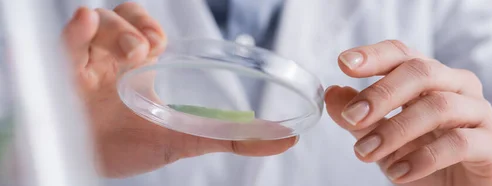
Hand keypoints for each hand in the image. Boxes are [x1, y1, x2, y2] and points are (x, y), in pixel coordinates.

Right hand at [62, 3, 295, 177]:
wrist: (87, 167)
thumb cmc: (129, 146)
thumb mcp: (183, 139)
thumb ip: (232, 137)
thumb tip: (285, 139)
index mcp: (138, 66)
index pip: (145, 29)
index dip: (150, 27)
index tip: (162, 45)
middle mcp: (111, 58)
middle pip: (121, 17)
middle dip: (135, 26)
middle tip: (148, 50)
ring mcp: (85, 63)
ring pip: (95, 22)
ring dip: (114, 31)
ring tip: (132, 55)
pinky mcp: (59, 75)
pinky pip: (64, 41)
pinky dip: (75, 30)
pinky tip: (83, 23)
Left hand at [325, 40, 491, 185]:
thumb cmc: (427, 156)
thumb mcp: (386, 138)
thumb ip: (361, 118)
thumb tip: (332, 94)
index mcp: (431, 77)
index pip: (402, 54)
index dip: (373, 55)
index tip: (344, 64)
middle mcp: (457, 86)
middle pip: (421, 72)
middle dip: (381, 94)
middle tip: (351, 118)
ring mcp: (478, 112)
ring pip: (438, 107)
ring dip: (396, 130)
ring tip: (367, 153)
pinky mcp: (491, 144)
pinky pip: (458, 143)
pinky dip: (423, 158)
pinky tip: (398, 172)